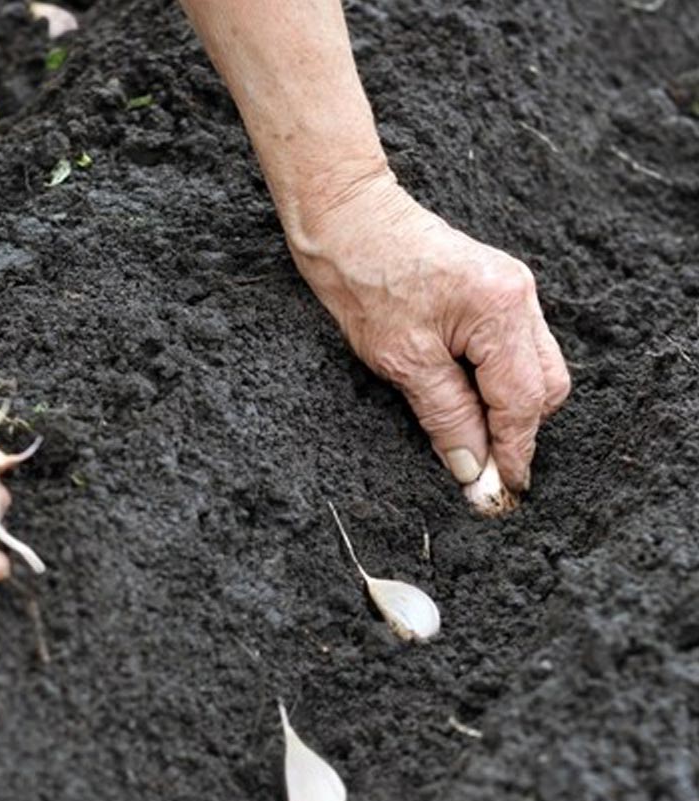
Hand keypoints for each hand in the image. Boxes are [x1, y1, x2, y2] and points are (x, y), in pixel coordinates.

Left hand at [288, 169, 570, 491]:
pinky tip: (467, 402)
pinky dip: (496, 383)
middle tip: (484, 470)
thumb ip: (446, 415)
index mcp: (502, 310)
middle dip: (519, 431)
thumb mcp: (402, 360)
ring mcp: (510, 292)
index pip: (524, 400)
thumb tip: (472, 467)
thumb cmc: (364, 279)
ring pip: (533, 370)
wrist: (345, 219)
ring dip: (508, 409)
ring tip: (472, 439)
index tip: (502, 492)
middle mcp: (519, 298)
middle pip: (544, 386)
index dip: (514, 451)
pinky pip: (512, 351)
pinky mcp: (492, 293)